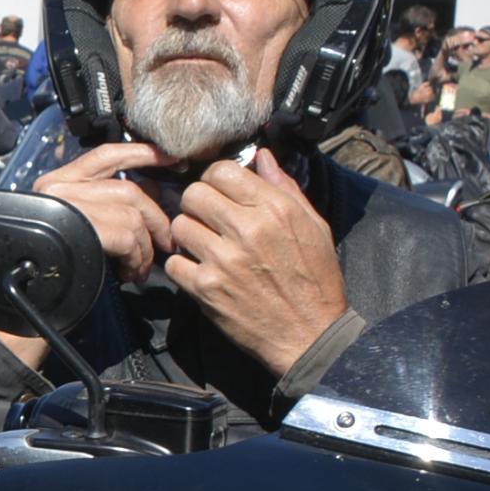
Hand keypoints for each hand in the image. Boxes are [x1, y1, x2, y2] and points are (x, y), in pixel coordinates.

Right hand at [5, 142, 184, 365]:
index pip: (106, 154)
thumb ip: (103, 203)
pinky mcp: (79, 231)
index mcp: (55, 182)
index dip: (143, 153)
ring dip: (146, 245)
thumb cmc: (50, 269)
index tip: (172, 160)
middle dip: (156, 216)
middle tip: (166, 242)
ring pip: (131, 214)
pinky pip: (127, 237)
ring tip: (140, 267)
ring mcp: (65, 208)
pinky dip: (136, 258)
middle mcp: (57, 189)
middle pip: (128, 188)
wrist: (23, 305)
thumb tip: (151, 194)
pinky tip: (130, 273)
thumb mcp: (76, 223)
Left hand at [164, 151, 349, 373]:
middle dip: (197, 203)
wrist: (309, 333)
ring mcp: (223, 259)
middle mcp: (247, 229)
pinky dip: (183, 267)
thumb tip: (262, 157)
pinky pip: (174, 263)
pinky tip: (201, 271)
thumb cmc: (315, 279)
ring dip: (188, 234)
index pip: (222, 171)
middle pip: (194, 193)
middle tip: (207, 218)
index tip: (220, 192)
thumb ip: (285, 188)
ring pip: (179, 225)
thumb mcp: (313, 226)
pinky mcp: (206, 288)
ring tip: (205, 246)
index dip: (216, 179)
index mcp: (275, 209)